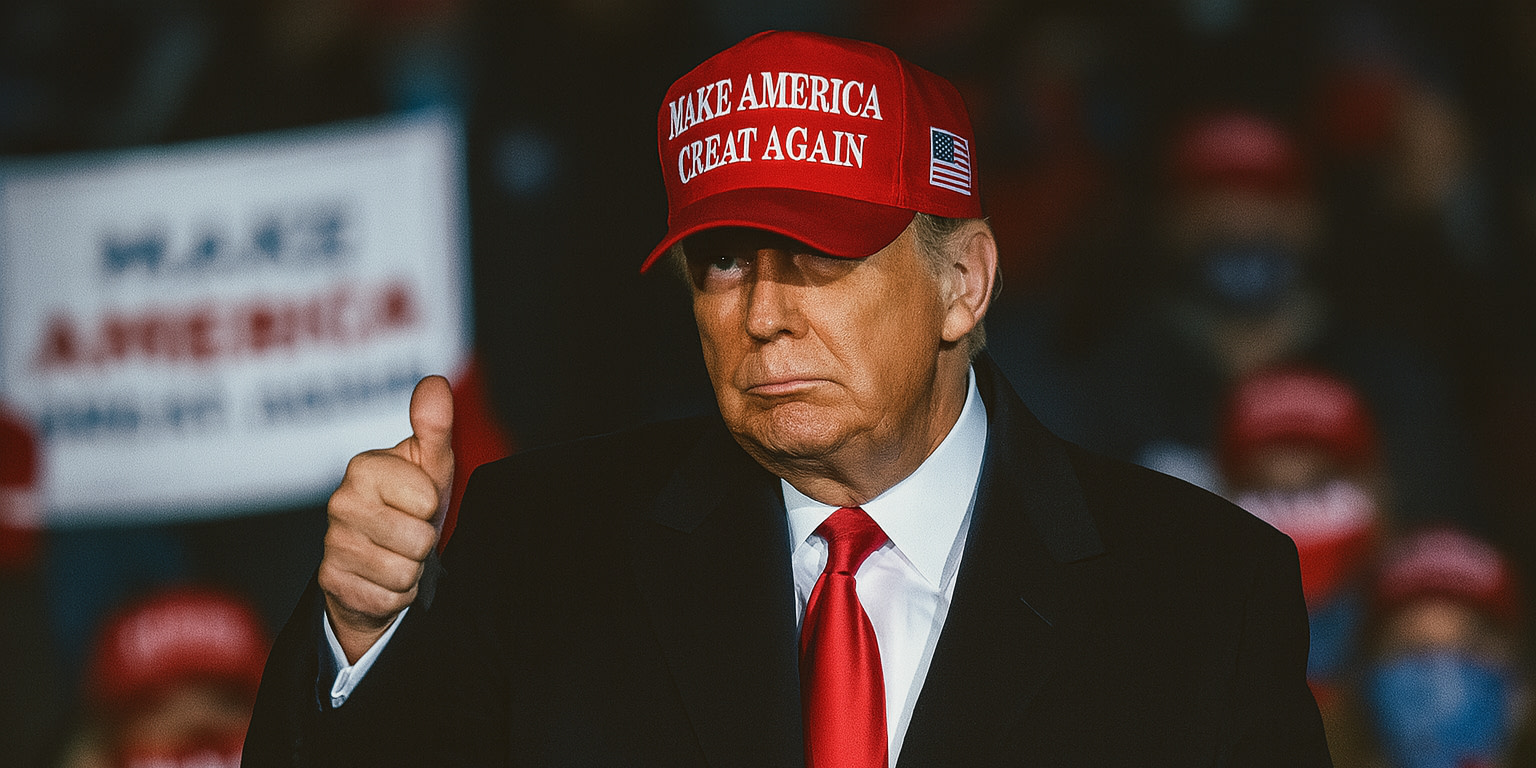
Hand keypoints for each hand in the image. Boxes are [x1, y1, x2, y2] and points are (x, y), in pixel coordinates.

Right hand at [318, 375, 453, 662]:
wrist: (383, 558)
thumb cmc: (412, 505)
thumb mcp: (431, 466)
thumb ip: (435, 425)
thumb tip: (435, 382)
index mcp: (364, 467)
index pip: (427, 499)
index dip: (432, 506)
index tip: (419, 502)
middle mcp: (340, 502)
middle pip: (418, 540)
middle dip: (424, 543)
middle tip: (410, 531)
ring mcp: (333, 544)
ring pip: (404, 573)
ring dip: (412, 570)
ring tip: (399, 553)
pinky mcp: (331, 583)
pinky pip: (388, 598)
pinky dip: (395, 594)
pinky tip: (383, 578)